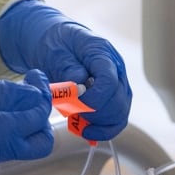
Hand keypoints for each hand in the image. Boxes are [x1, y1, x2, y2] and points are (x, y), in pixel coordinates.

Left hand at [0, 0, 131, 140]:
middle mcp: (116, 68)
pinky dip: (102, 130)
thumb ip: (67, 67)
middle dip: (93, 114)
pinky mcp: (113, 96)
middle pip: (118, 102)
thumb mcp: (54, 51)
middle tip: (70, 113)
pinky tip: (85, 131)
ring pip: (119, 114)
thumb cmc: (55, 45)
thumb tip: (80, 84)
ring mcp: (117, 83)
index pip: (109, 82)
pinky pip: (116, 119)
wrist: (56, 43)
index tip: (74, 106)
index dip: (93, 100)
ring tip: (75, 121)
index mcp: (101, 52)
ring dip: (97, 124)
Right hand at [0, 70, 52, 170]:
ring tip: (12, 99)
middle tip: (30, 94)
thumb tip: (33, 95)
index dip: (42, 95)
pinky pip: (3, 149)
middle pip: (40, 144)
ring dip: (26, 125)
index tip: (34, 76)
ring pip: (22, 148)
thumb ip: (3, 94)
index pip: (37, 118)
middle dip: (41, 118)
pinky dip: (9, 131)